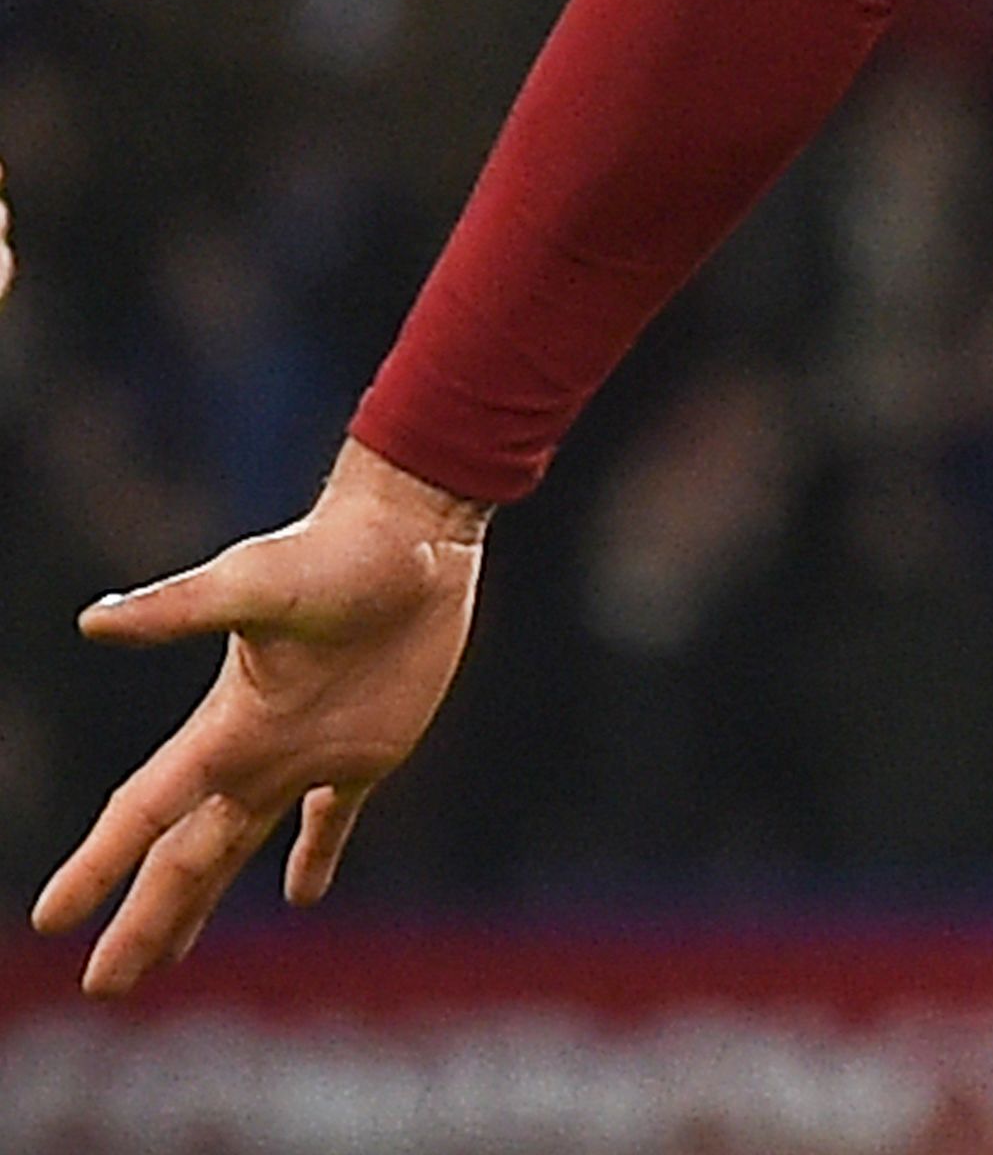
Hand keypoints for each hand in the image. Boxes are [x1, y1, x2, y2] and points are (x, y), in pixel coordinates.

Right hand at [31, 440, 490, 994]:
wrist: (410, 535)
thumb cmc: (330, 553)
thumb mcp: (251, 585)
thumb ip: (179, 610)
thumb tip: (94, 622)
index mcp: (223, 729)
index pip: (145, 813)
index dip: (99, 867)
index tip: (51, 920)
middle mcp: (254, 752)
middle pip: (185, 856)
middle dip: (144, 922)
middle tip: (103, 989)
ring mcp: (311, 753)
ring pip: (240, 848)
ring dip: (201, 903)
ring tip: (168, 957)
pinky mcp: (370, 747)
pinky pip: (334, 819)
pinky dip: (317, 854)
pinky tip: (303, 896)